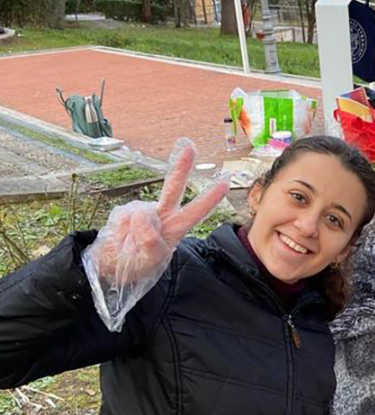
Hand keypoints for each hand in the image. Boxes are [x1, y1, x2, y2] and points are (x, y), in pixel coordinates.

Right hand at [83, 138, 229, 331]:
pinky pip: (124, 218)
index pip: (195, 212)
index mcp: (175, 228)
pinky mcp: (124, 211)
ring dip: (135, 231)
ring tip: (130, 245)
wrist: (110, 267)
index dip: (209, 199)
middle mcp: (162, 215)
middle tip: (189, 146)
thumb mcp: (148, 262)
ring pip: (142, 214)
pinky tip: (121, 237)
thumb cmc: (137, 266)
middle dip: (181, 167)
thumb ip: (150, 243)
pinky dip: (121, 231)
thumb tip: (145, 216)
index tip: (225, 183)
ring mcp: (142, 211)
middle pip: (172, 188)